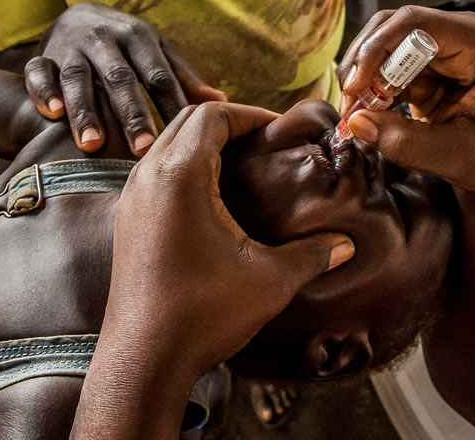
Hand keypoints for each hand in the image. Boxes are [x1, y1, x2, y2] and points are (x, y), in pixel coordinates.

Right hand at [23, 3, 226, 156]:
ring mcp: (72, 47)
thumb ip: (182, 76)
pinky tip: (51, 113)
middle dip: (131, 112)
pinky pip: (39, 71)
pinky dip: (44, 90)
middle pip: (120, 77)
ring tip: (93, 143)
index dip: (170, 104)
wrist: (75, 15)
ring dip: (85, 110)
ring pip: (78, 77)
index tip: (182, 137)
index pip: (158, 74)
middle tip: (143, 148)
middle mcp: (106, 39)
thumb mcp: (155, 51)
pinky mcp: (43, 55)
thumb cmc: (126, 44)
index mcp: (139, 38)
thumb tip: (223, 102)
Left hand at [72, 103, 353, 438]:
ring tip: (242, 160)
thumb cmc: (202, 316)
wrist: (143, 361)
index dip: (250, 113)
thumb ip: (312, 254)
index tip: (280, 127)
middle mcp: (147, 179)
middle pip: (185, 120)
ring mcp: (131, 200)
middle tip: (265, 138)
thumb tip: (347, 244)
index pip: (211, 116)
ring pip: (166, 143)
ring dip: (202, 141)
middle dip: (227, 120)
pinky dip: (184, 165)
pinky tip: (212, 194)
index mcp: (179, 178)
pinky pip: (154, 171)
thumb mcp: (269, 281)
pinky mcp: (127, 222)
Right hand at [337, 6, 474, 204]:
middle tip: (349, 103)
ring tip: (355, 112)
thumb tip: (357, 122)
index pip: (417, 24)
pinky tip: (368, 113)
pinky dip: (373, 87)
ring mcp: (447, 49)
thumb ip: (407, 142)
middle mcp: (465, 36)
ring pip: (387, 44)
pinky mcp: (432, 67)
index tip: (356, 86)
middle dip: (366, 63)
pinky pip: (390, 65)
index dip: (378, 48)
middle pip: (396, 27)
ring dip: (365, 77)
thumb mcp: (458, 158)